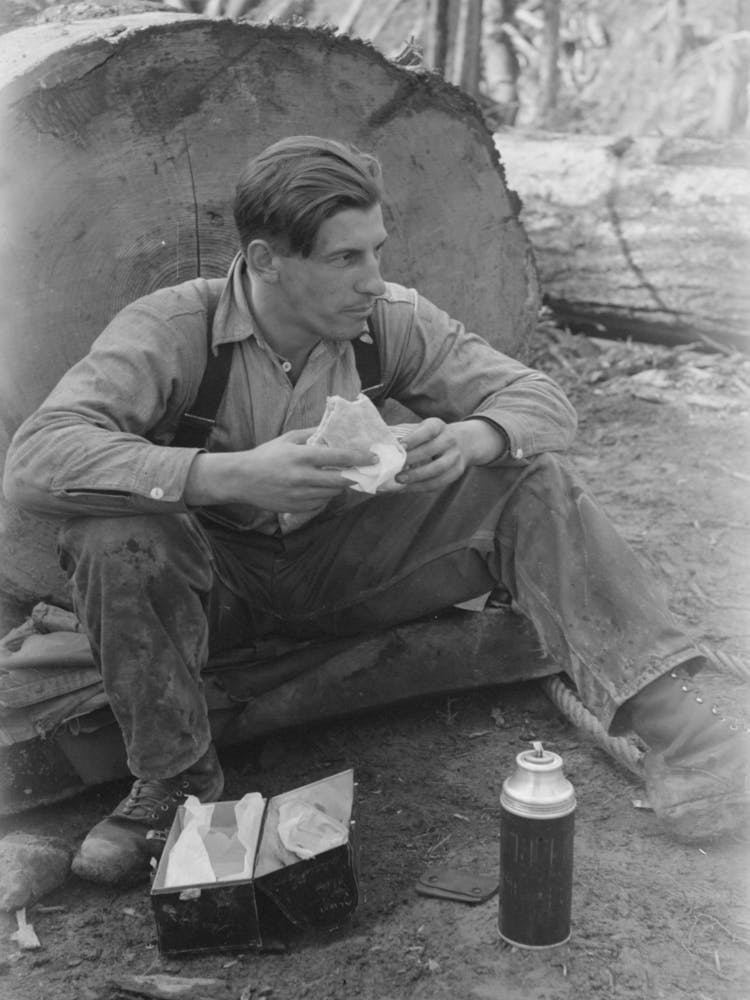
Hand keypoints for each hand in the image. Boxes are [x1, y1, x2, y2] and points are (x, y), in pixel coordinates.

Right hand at [184, 428, 377, 511]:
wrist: (241, 479)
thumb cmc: (265, 456)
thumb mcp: (287, 438)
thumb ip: (311, 434)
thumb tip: (331, 428)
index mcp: (302, 457)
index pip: (338, 457)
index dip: (360, 458)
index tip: (373, 457)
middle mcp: (303, 478)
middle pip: (341, 480)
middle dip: (357, 476)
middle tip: (367, 471)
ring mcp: (301, 496)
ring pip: (333, 493)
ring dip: (340, 486)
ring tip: (342, 477)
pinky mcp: (297, 508)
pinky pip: (321, 503)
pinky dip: (326, 496)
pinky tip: (322, 488)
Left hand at [395, 418, 505, 491]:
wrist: (463, 442)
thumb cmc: (432, 436)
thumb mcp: (423, 429)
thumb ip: (404, 434)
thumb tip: (383, 443)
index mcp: (438, 426)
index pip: (427, 430)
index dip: (413, 438)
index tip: (399, 446)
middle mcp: (449, 439)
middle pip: (431, 450)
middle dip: (412, 459)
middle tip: (395, 468)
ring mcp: (455, 457)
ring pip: (437, 469)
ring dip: (417, 476)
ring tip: (399, 480)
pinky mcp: (456, 472)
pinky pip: (439, 482)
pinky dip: (421, 487)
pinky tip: (406, 488)